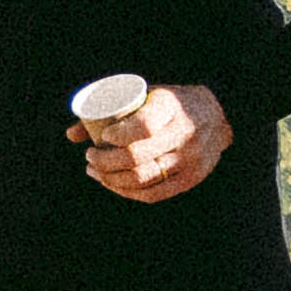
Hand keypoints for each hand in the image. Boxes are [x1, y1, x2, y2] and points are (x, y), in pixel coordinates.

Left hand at [77, 79, 231, 203]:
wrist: (219, 117)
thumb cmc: (171, 104)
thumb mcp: (147, 96)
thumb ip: (109, 111)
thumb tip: (71, 134)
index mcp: (171, 107)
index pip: (143, 126)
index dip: (118, 135)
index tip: (103, 136)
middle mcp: (183, 134)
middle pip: (136, 156)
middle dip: (104, 160)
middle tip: (90, 156)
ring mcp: (189, 160)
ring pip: (142, 178)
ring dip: (111, 178)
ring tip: (95, 170)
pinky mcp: (190, 179)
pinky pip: (153, 194)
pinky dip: (127, 192)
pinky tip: (112, 184)